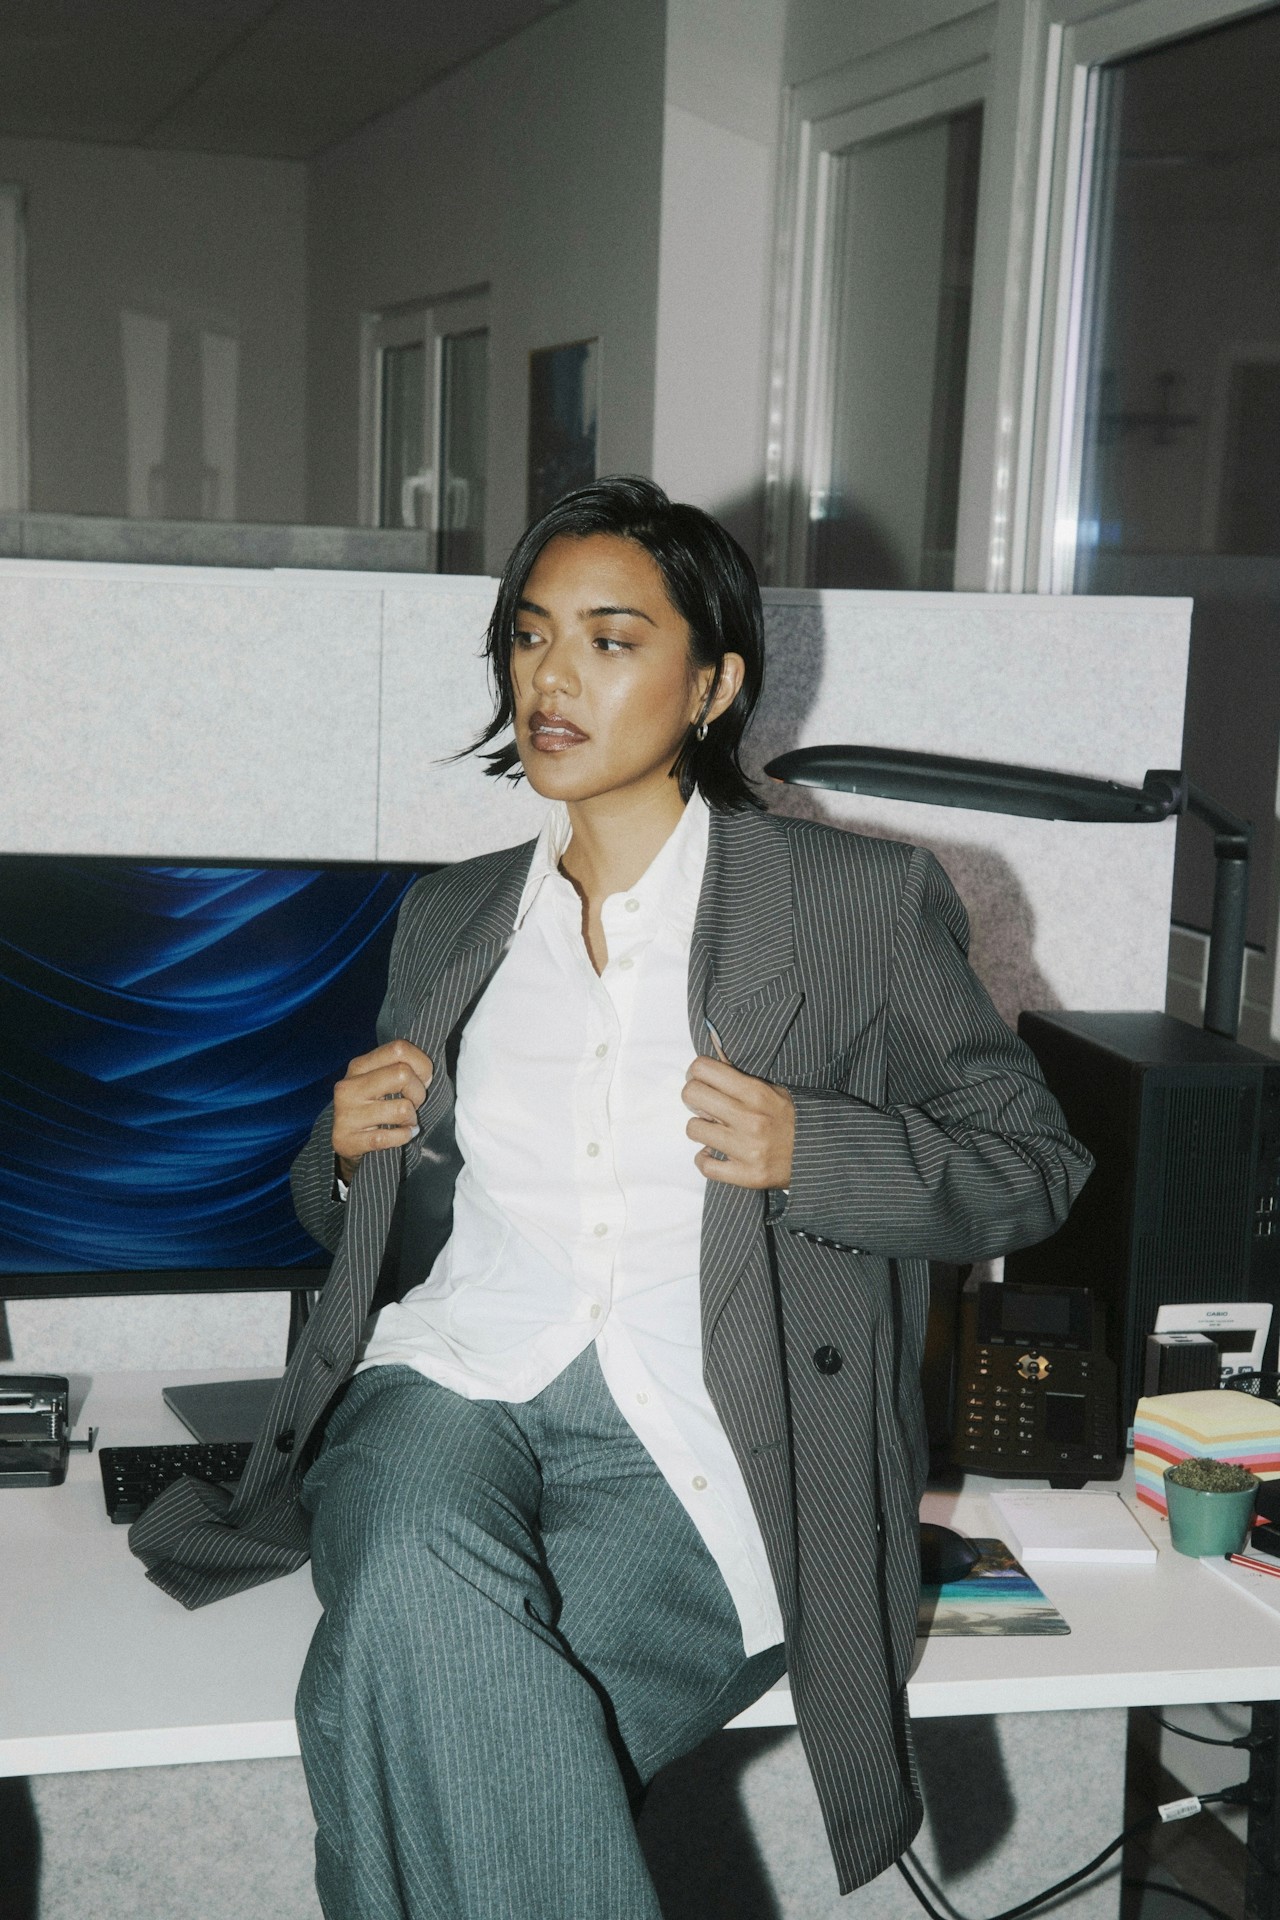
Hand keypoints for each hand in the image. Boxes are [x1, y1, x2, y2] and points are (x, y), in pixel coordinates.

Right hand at [332, 1039, 433, 1181]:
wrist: (341, 1142)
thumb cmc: (369, 1107)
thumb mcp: (378, 1081)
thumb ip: (398, 1069)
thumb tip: (426, 1075)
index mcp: (359, 1066)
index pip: (399, 1048)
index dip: (421, 1064)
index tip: (422, 1080)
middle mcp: (350, 1086)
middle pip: (402, 1074)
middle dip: (418, 1092)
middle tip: (414, 1104)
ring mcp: (347, 1113)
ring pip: (402, 1108)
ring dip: (412, 1119)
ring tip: (406, 1122)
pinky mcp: (348, 1139)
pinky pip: (390, 1137)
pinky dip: (404, 1136)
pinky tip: (404, 1135)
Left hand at [682, 1049, 794, 1189]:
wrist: (824, 1155)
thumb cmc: (794, 1119)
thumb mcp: (774, 1090)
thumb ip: (741, 1080)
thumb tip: (705, 1071)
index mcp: (756, 1092)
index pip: (703, 1069)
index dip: (696, 1073)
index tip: (701, 1080)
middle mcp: (750, 1119)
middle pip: (691, 1094)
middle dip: (694, 1097)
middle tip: (704, 1104)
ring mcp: (747, 1149)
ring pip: (693, 1128)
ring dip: (702, 1129)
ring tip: (716, 1131)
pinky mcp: (747, 1175)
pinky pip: (704, 1165)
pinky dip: (705, 1159)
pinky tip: (715, 1154)